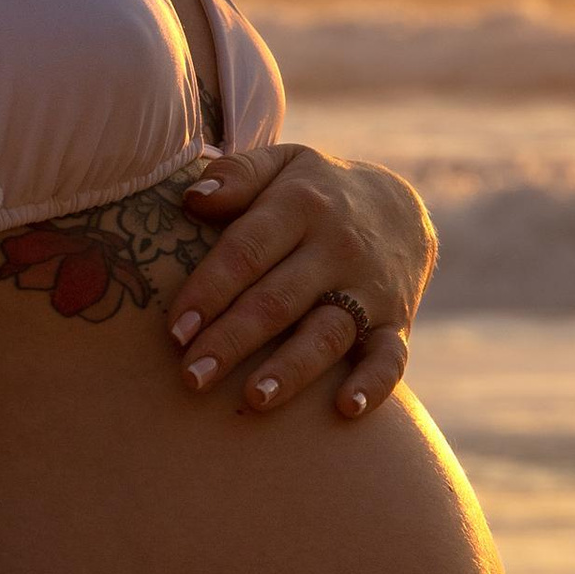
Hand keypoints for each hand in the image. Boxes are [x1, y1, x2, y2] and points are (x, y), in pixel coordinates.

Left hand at [170, 144, 436, 419]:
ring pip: (327, 333)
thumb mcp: (283, 165)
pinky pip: (390, 358)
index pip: (246, 251)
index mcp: (301, 207)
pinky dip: (374, 384)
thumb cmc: (315, 193)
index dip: (209, 291)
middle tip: (192, 377)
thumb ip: (238, 176)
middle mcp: (337, 249)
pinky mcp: (395, 323)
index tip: (174, 331)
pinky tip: (346, 408)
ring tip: (253, 399)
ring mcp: (369, 289)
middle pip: (278, 300)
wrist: (400, 208)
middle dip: (233, 340)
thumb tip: (192, 199)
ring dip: (291, 369)